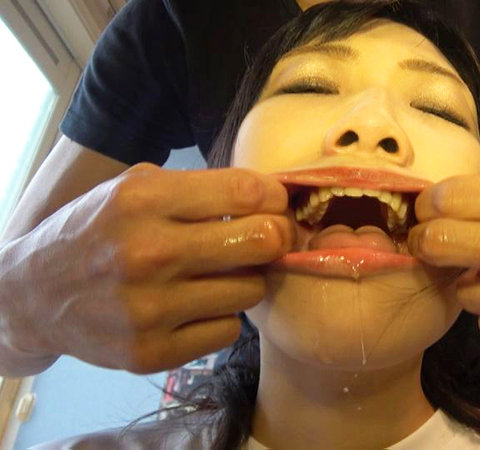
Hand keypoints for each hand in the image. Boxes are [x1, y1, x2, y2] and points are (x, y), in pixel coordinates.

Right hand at [2, 164, 291, 373]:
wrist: (33, 295)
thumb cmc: (97, 231)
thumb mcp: (134, 188)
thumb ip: (199, 190)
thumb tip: (272, 200)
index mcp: (142, 200)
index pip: (245, 192)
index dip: (274, 197)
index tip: (274, 204)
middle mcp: (147, 253)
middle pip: (262, 242)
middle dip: (274, 238)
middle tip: (264, 240)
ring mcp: (149, 308)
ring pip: (251, 290)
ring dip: (244, 280)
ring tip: (216, 274)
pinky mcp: (151, 352)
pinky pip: (228, 330)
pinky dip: (220, 317)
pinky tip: (194, 306)